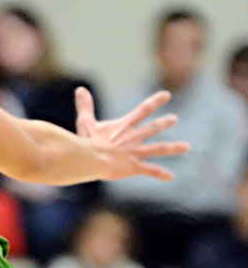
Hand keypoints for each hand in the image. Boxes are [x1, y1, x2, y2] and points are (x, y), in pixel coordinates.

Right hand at [74, 87, 188, 180]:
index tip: (167, 95)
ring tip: (186, 146)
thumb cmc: (87, 142)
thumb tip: (80, 89)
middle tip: (174, 119)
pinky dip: (161, 174)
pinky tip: (171, 177)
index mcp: (124, 126)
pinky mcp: (134, 167)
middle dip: (164, 123)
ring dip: (173, 147)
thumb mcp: (85, 122)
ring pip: (159, 149)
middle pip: (153, 128)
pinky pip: (151, 170)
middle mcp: (134, 137)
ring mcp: (136, 152)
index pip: (143, 109)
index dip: (156, 101)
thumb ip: (85, 106)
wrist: (92, 159)